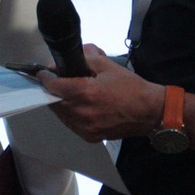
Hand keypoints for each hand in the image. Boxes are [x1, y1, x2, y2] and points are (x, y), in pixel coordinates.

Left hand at [37, 45, 162, 142]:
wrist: (150, 112)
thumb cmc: (131, 87)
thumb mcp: (107, 65)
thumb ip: (85, 58)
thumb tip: (67, 58)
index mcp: (86, 93)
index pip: (53, 86)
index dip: (46, 77)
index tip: (43, 72)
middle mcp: (82, 113)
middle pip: (54, 101)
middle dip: (52, 90)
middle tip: (57, 81)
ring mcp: (85, 128)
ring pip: (61, 114)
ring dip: (60, 103)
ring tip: (67, 93)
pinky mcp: (89, 137)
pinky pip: (71, 124)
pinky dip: (70, 114)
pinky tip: (77, 106)